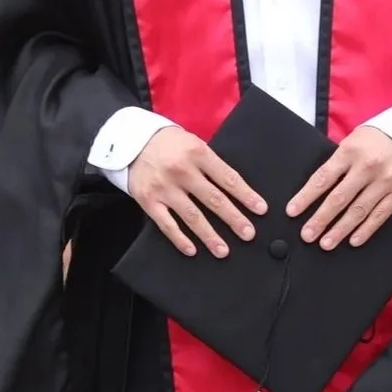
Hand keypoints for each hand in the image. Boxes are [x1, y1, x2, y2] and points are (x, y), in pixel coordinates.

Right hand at [128, 127, 266, 258]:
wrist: (130, 141)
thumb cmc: (169, 143)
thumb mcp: (193, 142)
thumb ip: (210, 163)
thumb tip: (234, 188)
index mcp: (198, 153)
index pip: (227, 178)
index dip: (245, 195)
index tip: (260, 209)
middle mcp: (182, 171)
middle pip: (213, 199)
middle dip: (233, 219)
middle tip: (249, 234)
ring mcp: (164, 188)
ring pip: (192, 216)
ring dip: (209, 235)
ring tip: (223, 250)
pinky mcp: (148, 200)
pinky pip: (166, 224)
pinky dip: (179, 239)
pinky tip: (192, 250)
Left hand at [286, 126, 391, 249]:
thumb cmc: (375, 140)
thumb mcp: (352, 142)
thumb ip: (337, 163)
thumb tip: (316, 190)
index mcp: (350, 151)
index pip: (323, 178)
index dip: (306, 196)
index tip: (292, 211)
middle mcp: (367, 166)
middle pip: (339, 198)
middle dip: (320, 219)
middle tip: (307, 235)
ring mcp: (385, 181)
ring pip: (358, 210)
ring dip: (340, 229)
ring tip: (326, 243)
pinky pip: (380, 215)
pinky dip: (365, 230)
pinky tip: (353, 240)